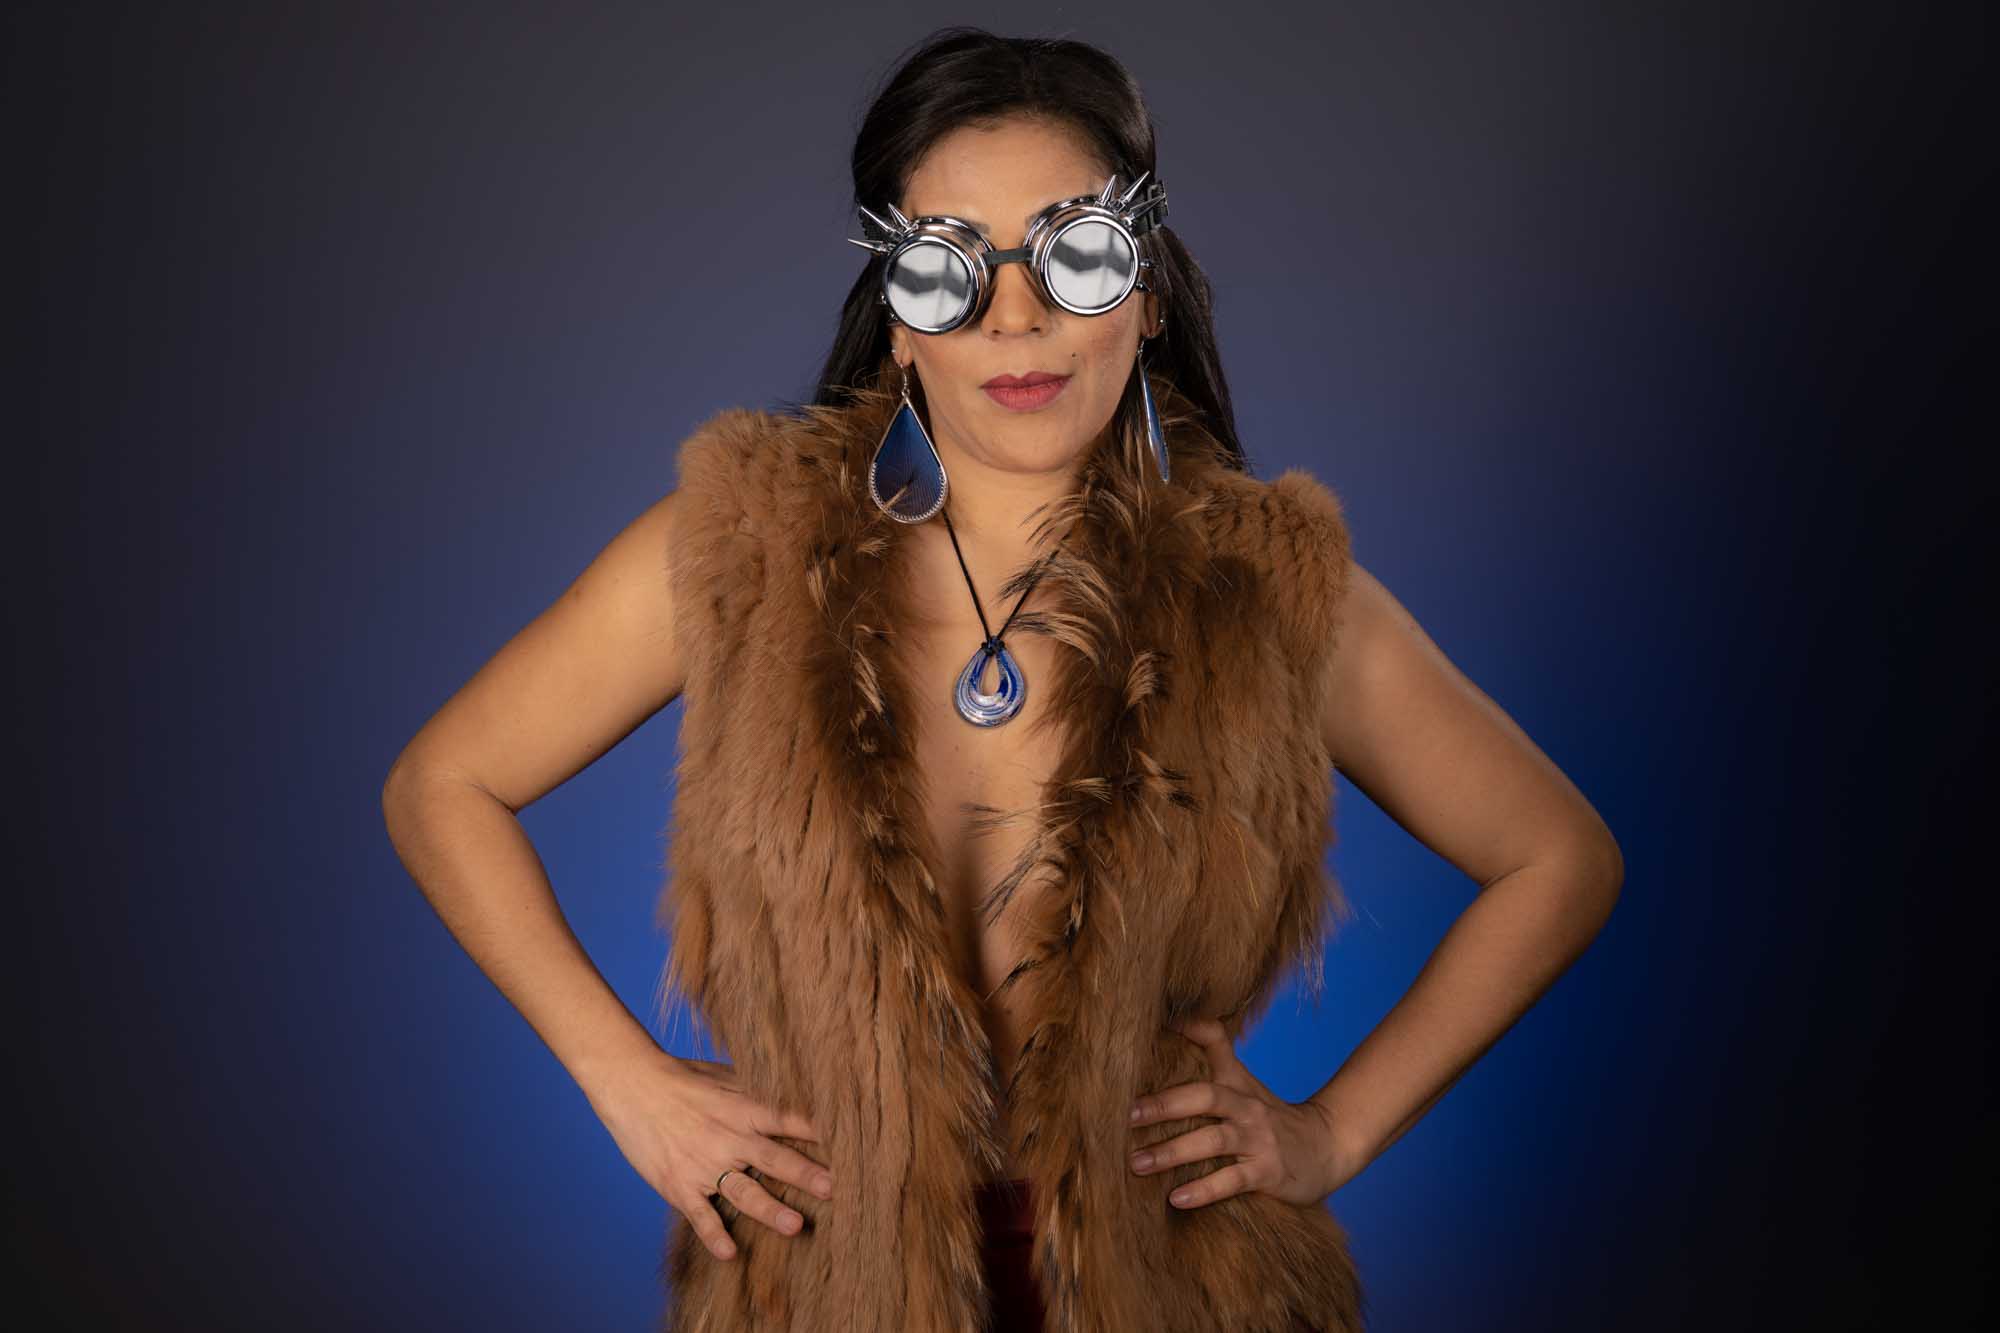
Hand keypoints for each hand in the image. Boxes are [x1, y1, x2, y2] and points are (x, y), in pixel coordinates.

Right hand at [583, 1049, 832, 1261]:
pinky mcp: (679, 1184)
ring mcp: (703, 1164)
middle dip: (805, 1174)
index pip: (789, 1120)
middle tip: (835, 1189)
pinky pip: (699, 1215)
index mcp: (743, 1108)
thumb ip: (758, 1091)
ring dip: (770, 1209)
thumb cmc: (683, 1077)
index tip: (850, 1142)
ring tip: (796, 1226)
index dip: (819, 1131)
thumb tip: (795, 1090)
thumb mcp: (725, 1076)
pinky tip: (730, 1254)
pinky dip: (714, 1235)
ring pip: (743, 1191)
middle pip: (774, 1158)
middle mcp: (728, 1137)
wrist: (632, 1084)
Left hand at [1126, 1016, 1340, 1209]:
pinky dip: (1204, 1190)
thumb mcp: (1244, 1082)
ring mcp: (1258, 1140)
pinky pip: (1232, 1181)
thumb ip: (1214, 1051)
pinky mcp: (1267, 1173)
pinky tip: (1176, 1198)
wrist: (1327, 1146)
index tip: (1153, 1030)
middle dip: (1163, 1105)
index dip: (1188, 1031)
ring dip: (1173, 1152)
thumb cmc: (1270, 1115)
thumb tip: (1178, 1018)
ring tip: (1137, 1163)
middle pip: (1205, 1096)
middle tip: (1126, 1116)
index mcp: (1236, 1083)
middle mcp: (1246, 1107)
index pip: (1214, 1045)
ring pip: (1213, 1141)